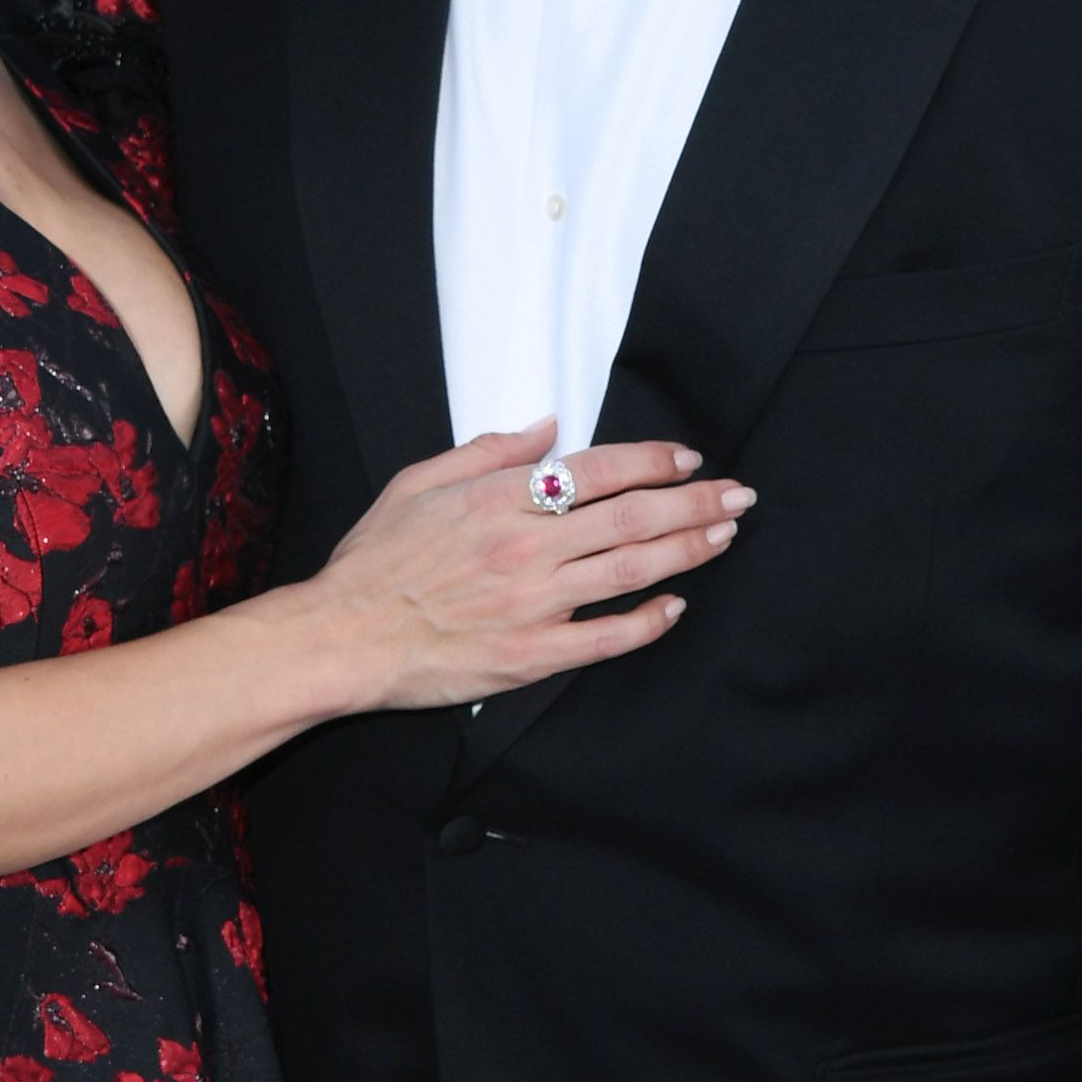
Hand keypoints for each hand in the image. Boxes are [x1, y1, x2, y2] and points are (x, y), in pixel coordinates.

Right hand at [309, 420, 753, 711]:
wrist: (343, 637)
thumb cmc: (375, 563)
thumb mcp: (417, 483)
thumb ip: (486, 451)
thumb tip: (546, 426)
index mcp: (497, 498)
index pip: (596, 470)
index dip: (652, 461)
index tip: (687, 458)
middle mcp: (524, 546)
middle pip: (631, 516)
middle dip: (694, 502)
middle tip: (738, 494)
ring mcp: (532, 603)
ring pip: (630, 569)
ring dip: (687, 551)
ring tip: (725, 535)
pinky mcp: (531, 655)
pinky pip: (606, 638)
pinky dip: (647, 623)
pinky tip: (676, 607)